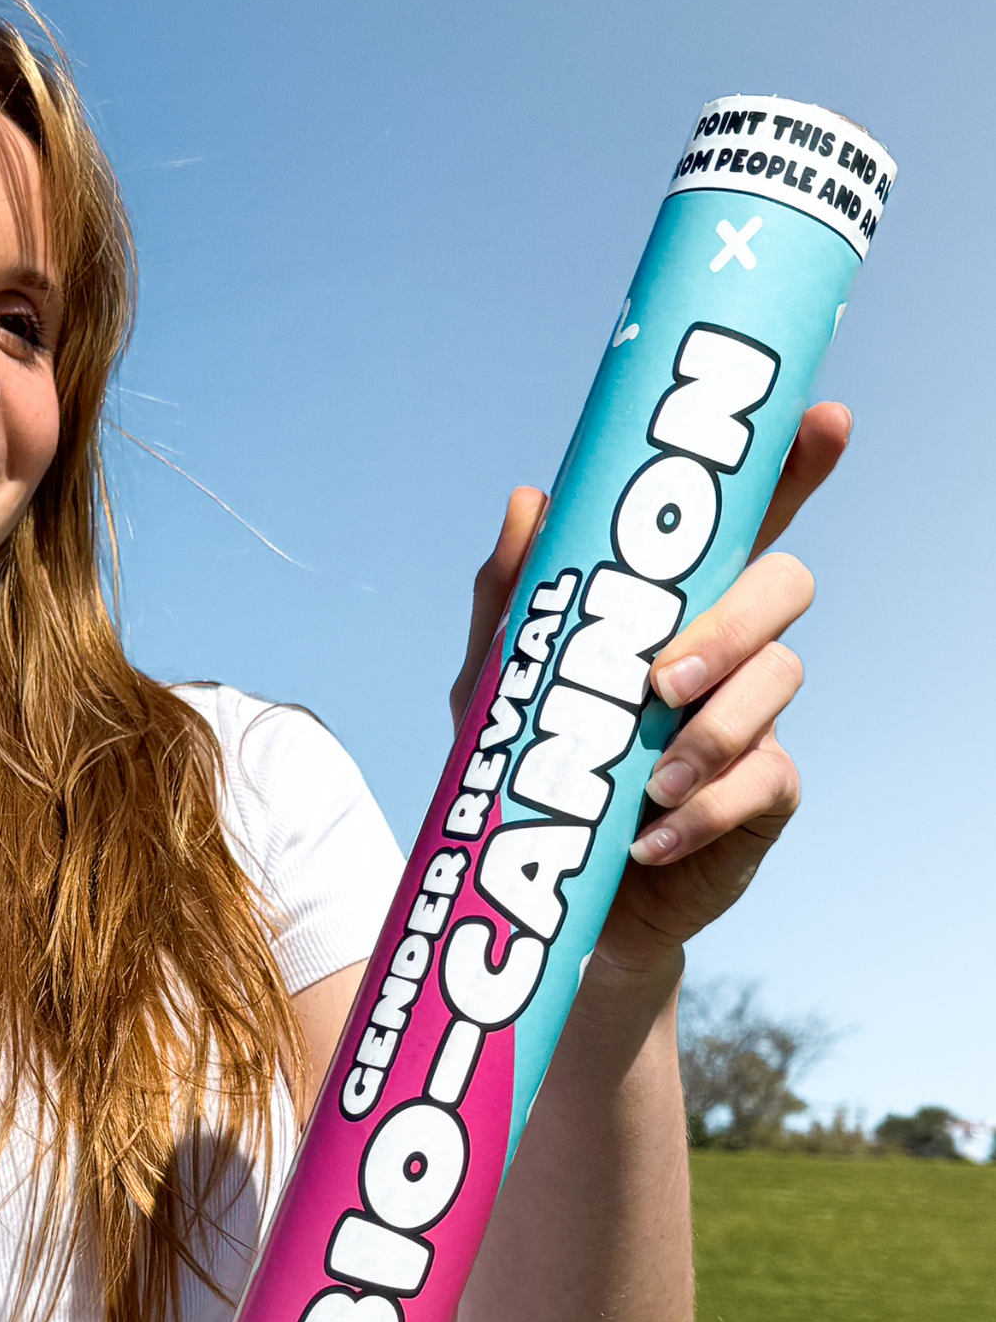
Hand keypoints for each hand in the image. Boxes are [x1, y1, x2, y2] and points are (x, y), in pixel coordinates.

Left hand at [453, 402, 849, 976]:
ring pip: (782, 680)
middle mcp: (726, 653)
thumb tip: (529, 498)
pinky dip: (703, 810)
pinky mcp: (762, 797)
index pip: (747, 524)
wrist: (555, 902)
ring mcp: (751, 722)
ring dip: (714, 727)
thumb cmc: (531, 776)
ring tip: (650, 778)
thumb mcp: (497, 688)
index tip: (825, 419)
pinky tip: (649, 838)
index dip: (795, 469)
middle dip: (736, 621)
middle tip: (663, 679)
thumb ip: (511, 601)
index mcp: (675, 609)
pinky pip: (761, 781)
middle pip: (784, 588)